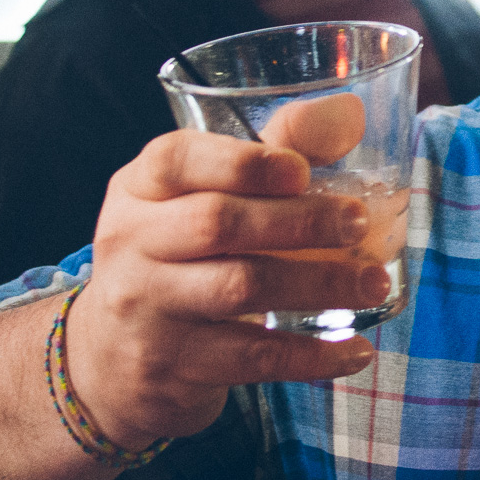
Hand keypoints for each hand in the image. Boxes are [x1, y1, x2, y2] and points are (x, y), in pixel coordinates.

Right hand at [65, 95, 382, 449]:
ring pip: (240, 290)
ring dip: (319, 285)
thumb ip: (273, 152)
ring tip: (375, 283)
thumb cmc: (178, 257)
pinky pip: (251, 358)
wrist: (104, 361)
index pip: (177, 160)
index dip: (243, 162)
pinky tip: (355, 350)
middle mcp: (131, 243)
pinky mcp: (169, 367)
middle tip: (361, 224)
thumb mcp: (201, 199)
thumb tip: (349, 112)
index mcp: (140, 188)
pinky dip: (312, 357)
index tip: (301, 170)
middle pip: (217, 223)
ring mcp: (145, 309)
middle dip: (300, 221)